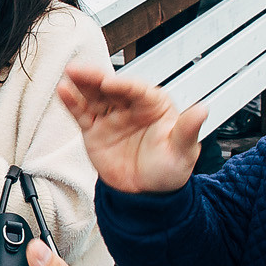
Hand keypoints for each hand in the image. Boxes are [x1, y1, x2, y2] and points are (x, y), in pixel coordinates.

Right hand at [55, 60, 206, 193]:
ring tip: (70, 74)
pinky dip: (71, 102)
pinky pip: (82, 113)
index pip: (137, 90)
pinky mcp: (95, 130)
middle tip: (81, 70)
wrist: (147, 195)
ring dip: (81, 83)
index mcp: (154, 105)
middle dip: (96, 77)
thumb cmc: (169, 170)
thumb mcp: (182, 151)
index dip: (122, 85)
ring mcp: (111, 117)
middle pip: (111, 87)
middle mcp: (131, 106)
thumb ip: (188, 129)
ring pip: (94, 95)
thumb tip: (202, 110)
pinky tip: (63, 91)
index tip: (109, 83)